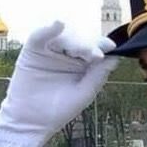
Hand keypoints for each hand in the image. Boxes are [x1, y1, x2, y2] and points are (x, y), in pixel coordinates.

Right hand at [0, 21, 118, 146]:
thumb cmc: (59, 111)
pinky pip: (40, 36)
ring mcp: (50, 51)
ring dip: (73, 41)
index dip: (102, 46)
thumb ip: (98, 76)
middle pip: (80, 40)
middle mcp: (67, 55)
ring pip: (63, 37)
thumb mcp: (84, 94)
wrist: (32, 122)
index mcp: (82, 64)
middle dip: (88, 46)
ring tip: (79, 51)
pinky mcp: (33, 51)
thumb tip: (115, 58)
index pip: (94, 49)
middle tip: (94, 55)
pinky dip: (48, 29)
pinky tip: (58, 25)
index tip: (110, 46)